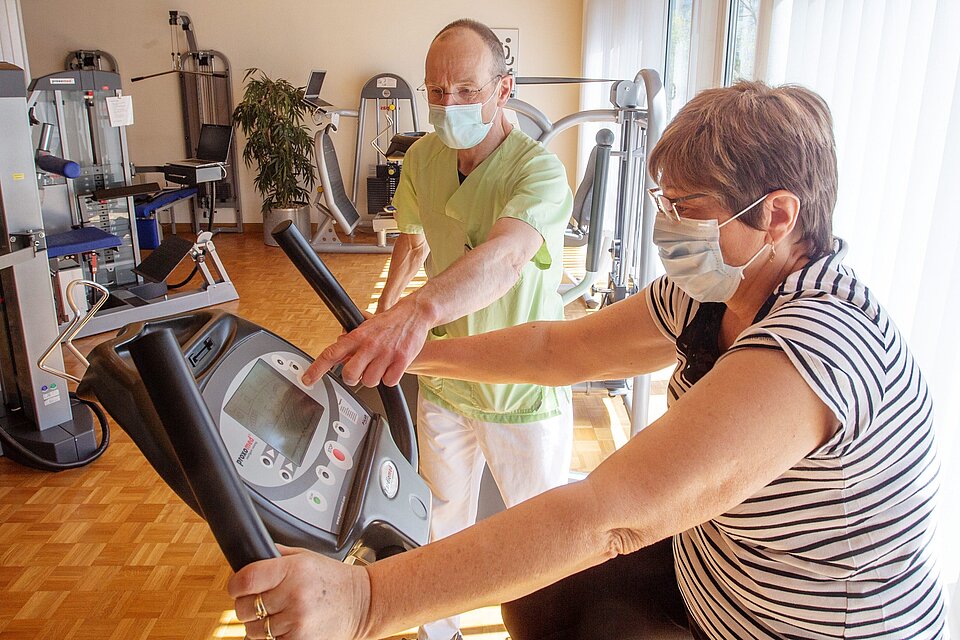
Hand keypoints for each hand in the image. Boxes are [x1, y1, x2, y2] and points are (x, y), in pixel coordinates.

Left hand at [229, 545, 370, 639]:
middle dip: (247, 605)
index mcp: (293, 569)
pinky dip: (272, 636)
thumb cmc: (335, 580)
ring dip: (258, 624)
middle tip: (260, 601)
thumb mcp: (307, 557)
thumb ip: (277, 555)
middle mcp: (293, 595)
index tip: (238, 587)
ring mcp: (296, 620)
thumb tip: (250, 554)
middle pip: (244, 607)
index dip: (235, 585)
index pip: (246, 580)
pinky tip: (285, 625)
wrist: (363, 603)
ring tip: (276, 614)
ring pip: (253, 629)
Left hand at [302, 297, 432, 387]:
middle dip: (353, 378)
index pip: (331, 353)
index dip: (316, 369)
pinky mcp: (401, 360)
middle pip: (349, 375)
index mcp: (357, 336)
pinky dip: (390, 378)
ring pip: (370, 381)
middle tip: (359, 373)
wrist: (414, 314)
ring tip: (381, 364)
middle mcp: (369, 345)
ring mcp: (385, 353)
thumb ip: (351, 342)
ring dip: (374, 377)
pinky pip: (389, 382)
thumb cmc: (389, 323)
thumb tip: (337, 356)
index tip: (307, 380)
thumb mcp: (365, 328)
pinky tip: (392, 367)